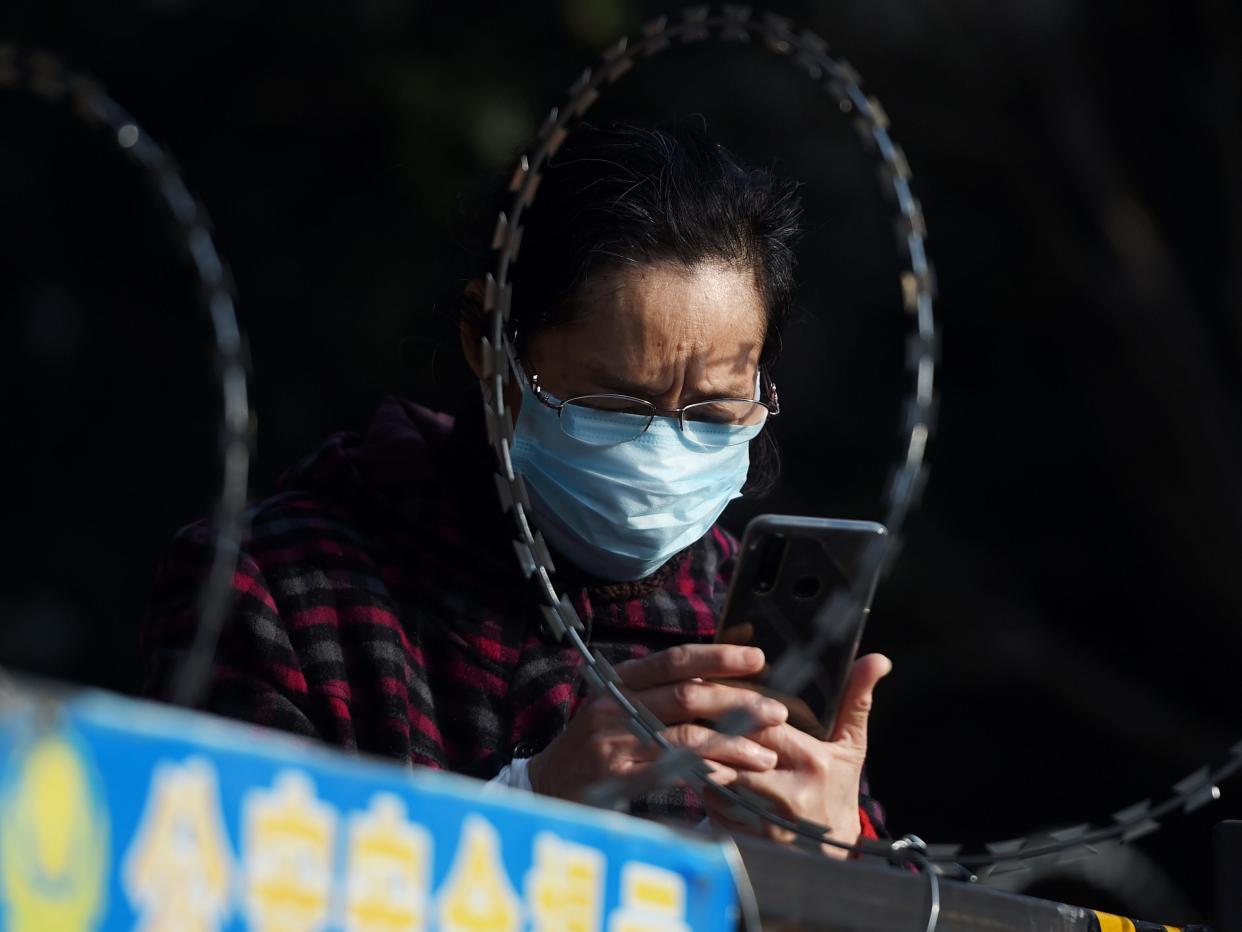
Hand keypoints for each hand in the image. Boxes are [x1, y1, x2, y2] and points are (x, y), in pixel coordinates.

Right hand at [527, 644, 790, 801]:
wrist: (544, 787)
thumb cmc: (591, 747)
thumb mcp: (619, 709)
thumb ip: (660, 695)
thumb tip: (713, 680)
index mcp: (621, 682)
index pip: (674, 660)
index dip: (717, 656)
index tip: (757, 657)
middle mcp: (616, 705)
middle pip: (688, 694)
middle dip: (738, 701)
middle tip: (776, 711)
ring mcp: (615, 741)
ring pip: (686, 734)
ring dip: (733, 743)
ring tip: (766, 754)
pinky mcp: (617, 777)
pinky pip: (672, 771)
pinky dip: (706, 773)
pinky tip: (731, 779)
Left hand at [701, 653, 891, 858]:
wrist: (830, 851)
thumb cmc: (837, 787)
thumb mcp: (850, 745)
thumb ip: (856, 700)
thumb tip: (878, 659)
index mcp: (812, 761)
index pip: (761, 724)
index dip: (735, 705)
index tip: (715, 687)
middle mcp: (787, 792)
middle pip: (733, 748)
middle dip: (709, 727)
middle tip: (688, 705)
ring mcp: (763, 818)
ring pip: (715, 777)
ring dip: (699, 756)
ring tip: (686, 733)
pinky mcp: (743, 836)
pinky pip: (710, 804)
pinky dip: (701, 784)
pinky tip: (693, 767)